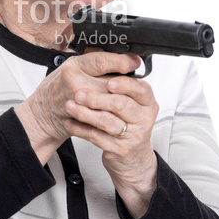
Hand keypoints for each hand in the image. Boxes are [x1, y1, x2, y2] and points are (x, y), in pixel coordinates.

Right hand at [14, 52, 140, 165]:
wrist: (42, 114)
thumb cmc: (56, 88)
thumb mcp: (71, 66)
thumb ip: (92, 62)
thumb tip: (119, 56)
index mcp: (74, 67)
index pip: (102, 61)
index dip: (122, 61)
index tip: (134, 62)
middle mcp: (76, 83)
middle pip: (111, 83)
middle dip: (126, 84)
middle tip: (135, 82)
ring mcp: (79, 103)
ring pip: (111, 101)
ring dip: (123, 100)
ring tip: (129, 97)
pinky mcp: (83, 119)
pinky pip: (105, 116)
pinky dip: (114, 114)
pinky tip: (119, 111)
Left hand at [64, 73, 158, 218]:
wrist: (132, 159)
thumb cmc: (128, 124)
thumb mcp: (132, 104)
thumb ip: (121, 85)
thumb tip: (103, 58)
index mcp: (147, 102)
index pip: (140, 88)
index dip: (124, 84)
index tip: (108, 81)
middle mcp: (144, 118)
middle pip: (121, 104)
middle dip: (97, 97)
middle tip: (79, 93)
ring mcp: (133, 135)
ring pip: (107, 121)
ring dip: (85, 113)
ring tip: (70, 107)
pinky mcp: (120, 149)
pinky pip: (97, 137)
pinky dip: (81, 129)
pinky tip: (71, 123)